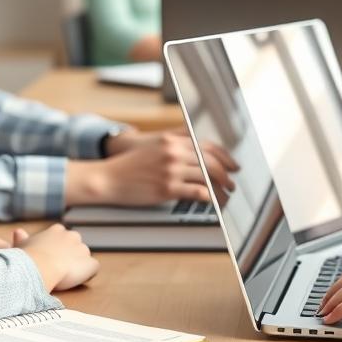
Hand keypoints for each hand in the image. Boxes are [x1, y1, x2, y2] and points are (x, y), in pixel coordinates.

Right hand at [13, 225, 99, 291]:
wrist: (40, 266)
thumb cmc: (27, 256)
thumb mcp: (21, 244)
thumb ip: (22, 238)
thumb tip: (18, 231)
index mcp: (57, 230)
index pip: (61, 236)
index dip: (57, 247)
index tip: (50, 256)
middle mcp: (73, 236)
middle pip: (75, 245)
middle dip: (69, 254)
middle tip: (58, 267)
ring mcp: (83, 250)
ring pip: (84, 257)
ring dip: (78, 264)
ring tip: (66, 276)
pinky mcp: (90, 264)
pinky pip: (93, 268)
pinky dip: (88, 274)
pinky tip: (78, 280)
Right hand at [70, 132, 238, 206]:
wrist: (108, 177)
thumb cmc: (129, 164)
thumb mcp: (153, 144)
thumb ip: (176, 140)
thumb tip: (196, 141)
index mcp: (172, 141)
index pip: (208, 146)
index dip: (225, 157)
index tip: (233, 166)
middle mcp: (174, 153)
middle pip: (212, 161)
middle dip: (227, 174)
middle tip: (232, 183)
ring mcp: (171, 170)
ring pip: (208, 177)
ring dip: (222, 189)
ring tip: (225, 196)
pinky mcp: (167, 188)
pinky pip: (198, 192)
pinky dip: (210, 197)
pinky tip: (213, 202)